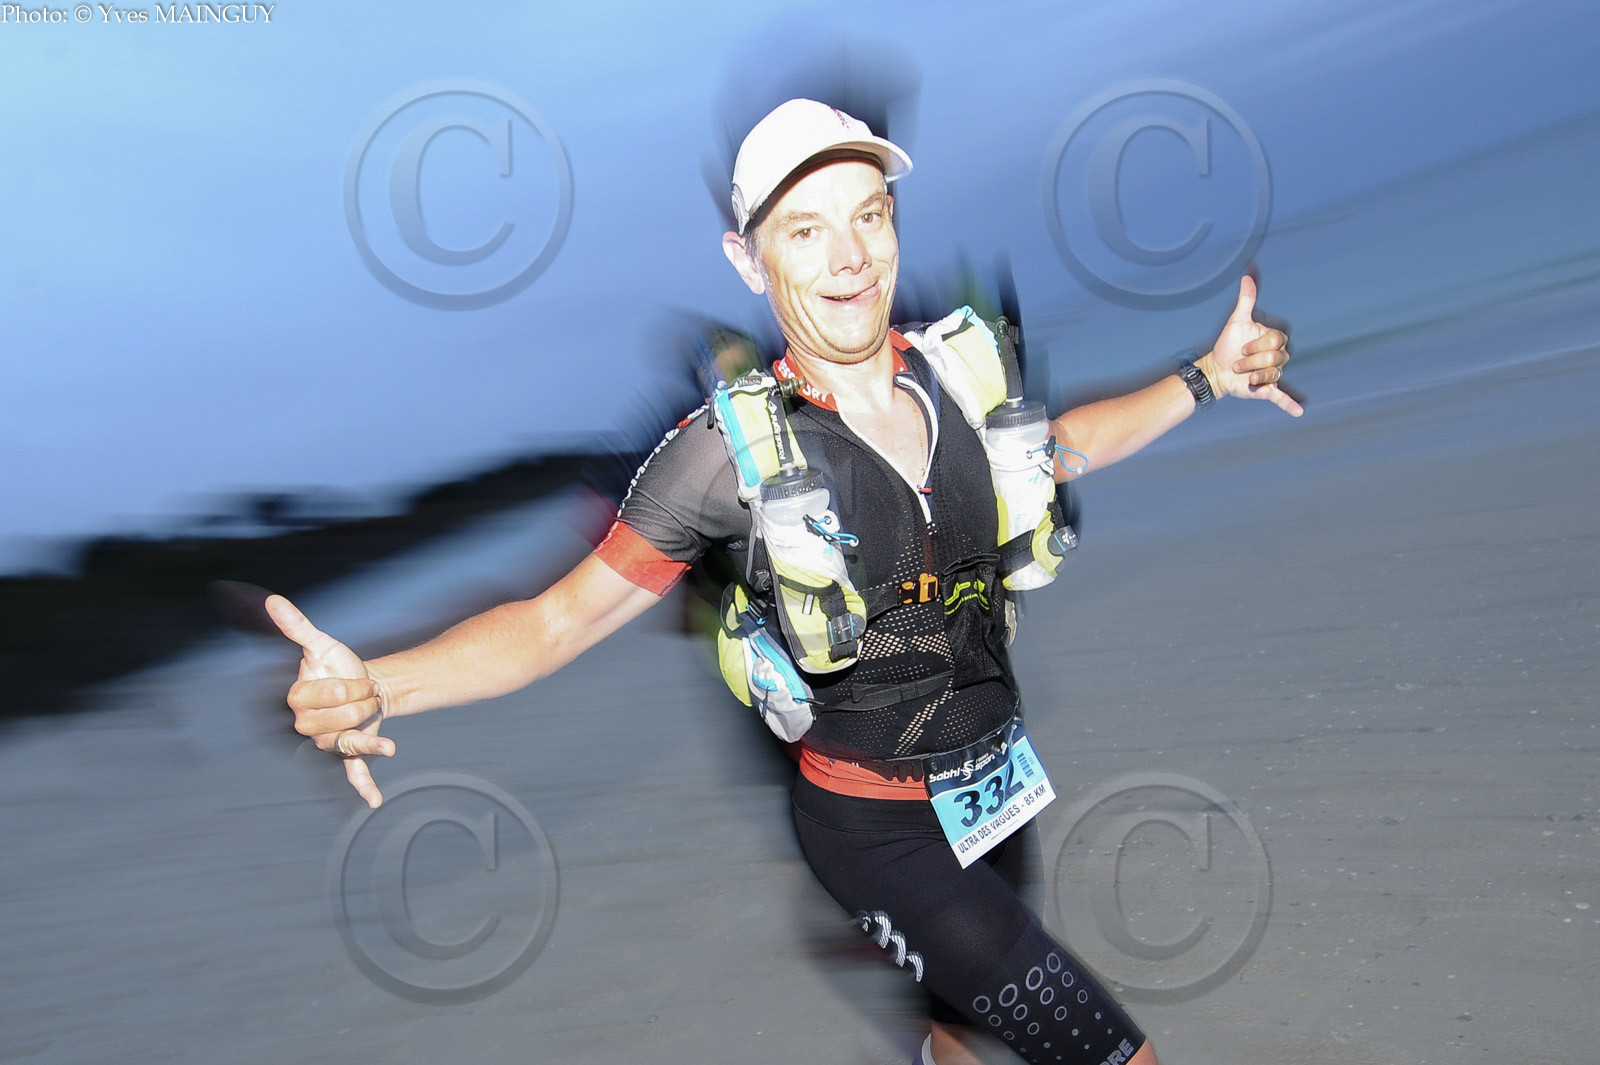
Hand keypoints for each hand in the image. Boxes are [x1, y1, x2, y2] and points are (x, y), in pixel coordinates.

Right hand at [266, 594, 393, 807]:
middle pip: (340, 721)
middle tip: (365, 693)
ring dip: (370, 731)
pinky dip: (364, 788)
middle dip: (361, 703)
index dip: (347, 685)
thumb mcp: (321, 644)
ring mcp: (327, 744)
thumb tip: (273, 600)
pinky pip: (353, 775)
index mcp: (296, 701)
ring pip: (350, 744)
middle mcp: (307, 727)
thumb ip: (298, 627)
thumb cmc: (337, 664)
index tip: (354, 677)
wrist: (365, 682)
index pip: (326, 697)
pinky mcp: (350, 755)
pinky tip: (374, 801)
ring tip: (377, 719)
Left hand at [1197, 276, 1302, 416]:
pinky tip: (1298, 412)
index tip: (1242, 345)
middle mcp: (1279, 356)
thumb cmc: (1228, 342)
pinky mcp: (1267, 389)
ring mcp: (1275, 373)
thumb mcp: (1237, 319)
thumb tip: (1249, 269)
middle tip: (1238, 362)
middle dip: (1252, 360)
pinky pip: (1282, 396)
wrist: (1216, 368)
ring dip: (1254, 375)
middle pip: (1276, 358)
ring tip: (1243, 375)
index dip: (1258, 344)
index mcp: (1275, 338)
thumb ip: (1247, 298)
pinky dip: (1289, 404)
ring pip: (1273, 375)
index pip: (1277, 340)